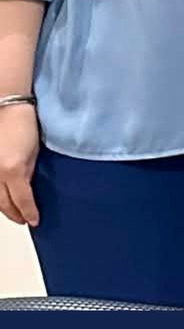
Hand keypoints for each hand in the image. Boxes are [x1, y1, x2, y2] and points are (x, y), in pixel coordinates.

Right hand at [0, 103, 37, 226]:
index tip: (35, 221)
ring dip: (4, 208)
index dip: (28, 213)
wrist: (8, 108)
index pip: (22, 200)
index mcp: (13, 171)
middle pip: (4, 203)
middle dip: (15, 214)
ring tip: (14, 214)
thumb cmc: (26, 126)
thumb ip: (28, 174)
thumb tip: (27, 189)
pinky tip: (3, 200)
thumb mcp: (34, 153)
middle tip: (24, 221)